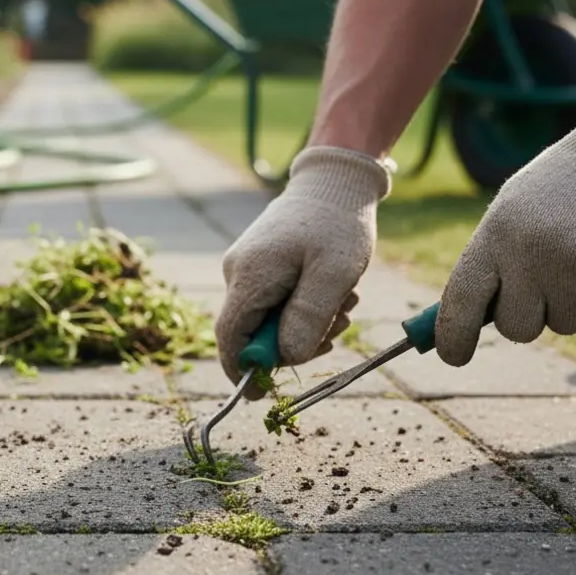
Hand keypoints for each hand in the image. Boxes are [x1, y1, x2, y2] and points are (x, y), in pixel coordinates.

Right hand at [215, 146, 391, 396]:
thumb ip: (308, 318)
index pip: (230, 337)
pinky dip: (302, 307)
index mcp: (250, 276)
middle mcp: (237, 272)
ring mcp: (246, 268)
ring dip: (305, 324)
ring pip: (266, 319)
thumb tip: (285, 358)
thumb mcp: (334, 275)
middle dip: (292, 343)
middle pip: (250, 332)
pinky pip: (273, 302)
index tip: (262, 395)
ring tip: (345, 303)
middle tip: (337, 330)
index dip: (242, 370)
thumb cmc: (339, 224)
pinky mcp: (258, 265)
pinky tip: (332, 293)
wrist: (336, 179)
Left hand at [436, 99, 575, 365]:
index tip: (454, 357)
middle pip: (517, 328)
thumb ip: (490, 263)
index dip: (453, 336)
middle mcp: (532, 256)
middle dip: (530, 314)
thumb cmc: (562, 187)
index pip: (461, 301)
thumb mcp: (511, 212)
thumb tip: (467, 323)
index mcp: (496, 235)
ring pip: (564, 323)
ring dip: (574, 299)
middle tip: (548, 275)